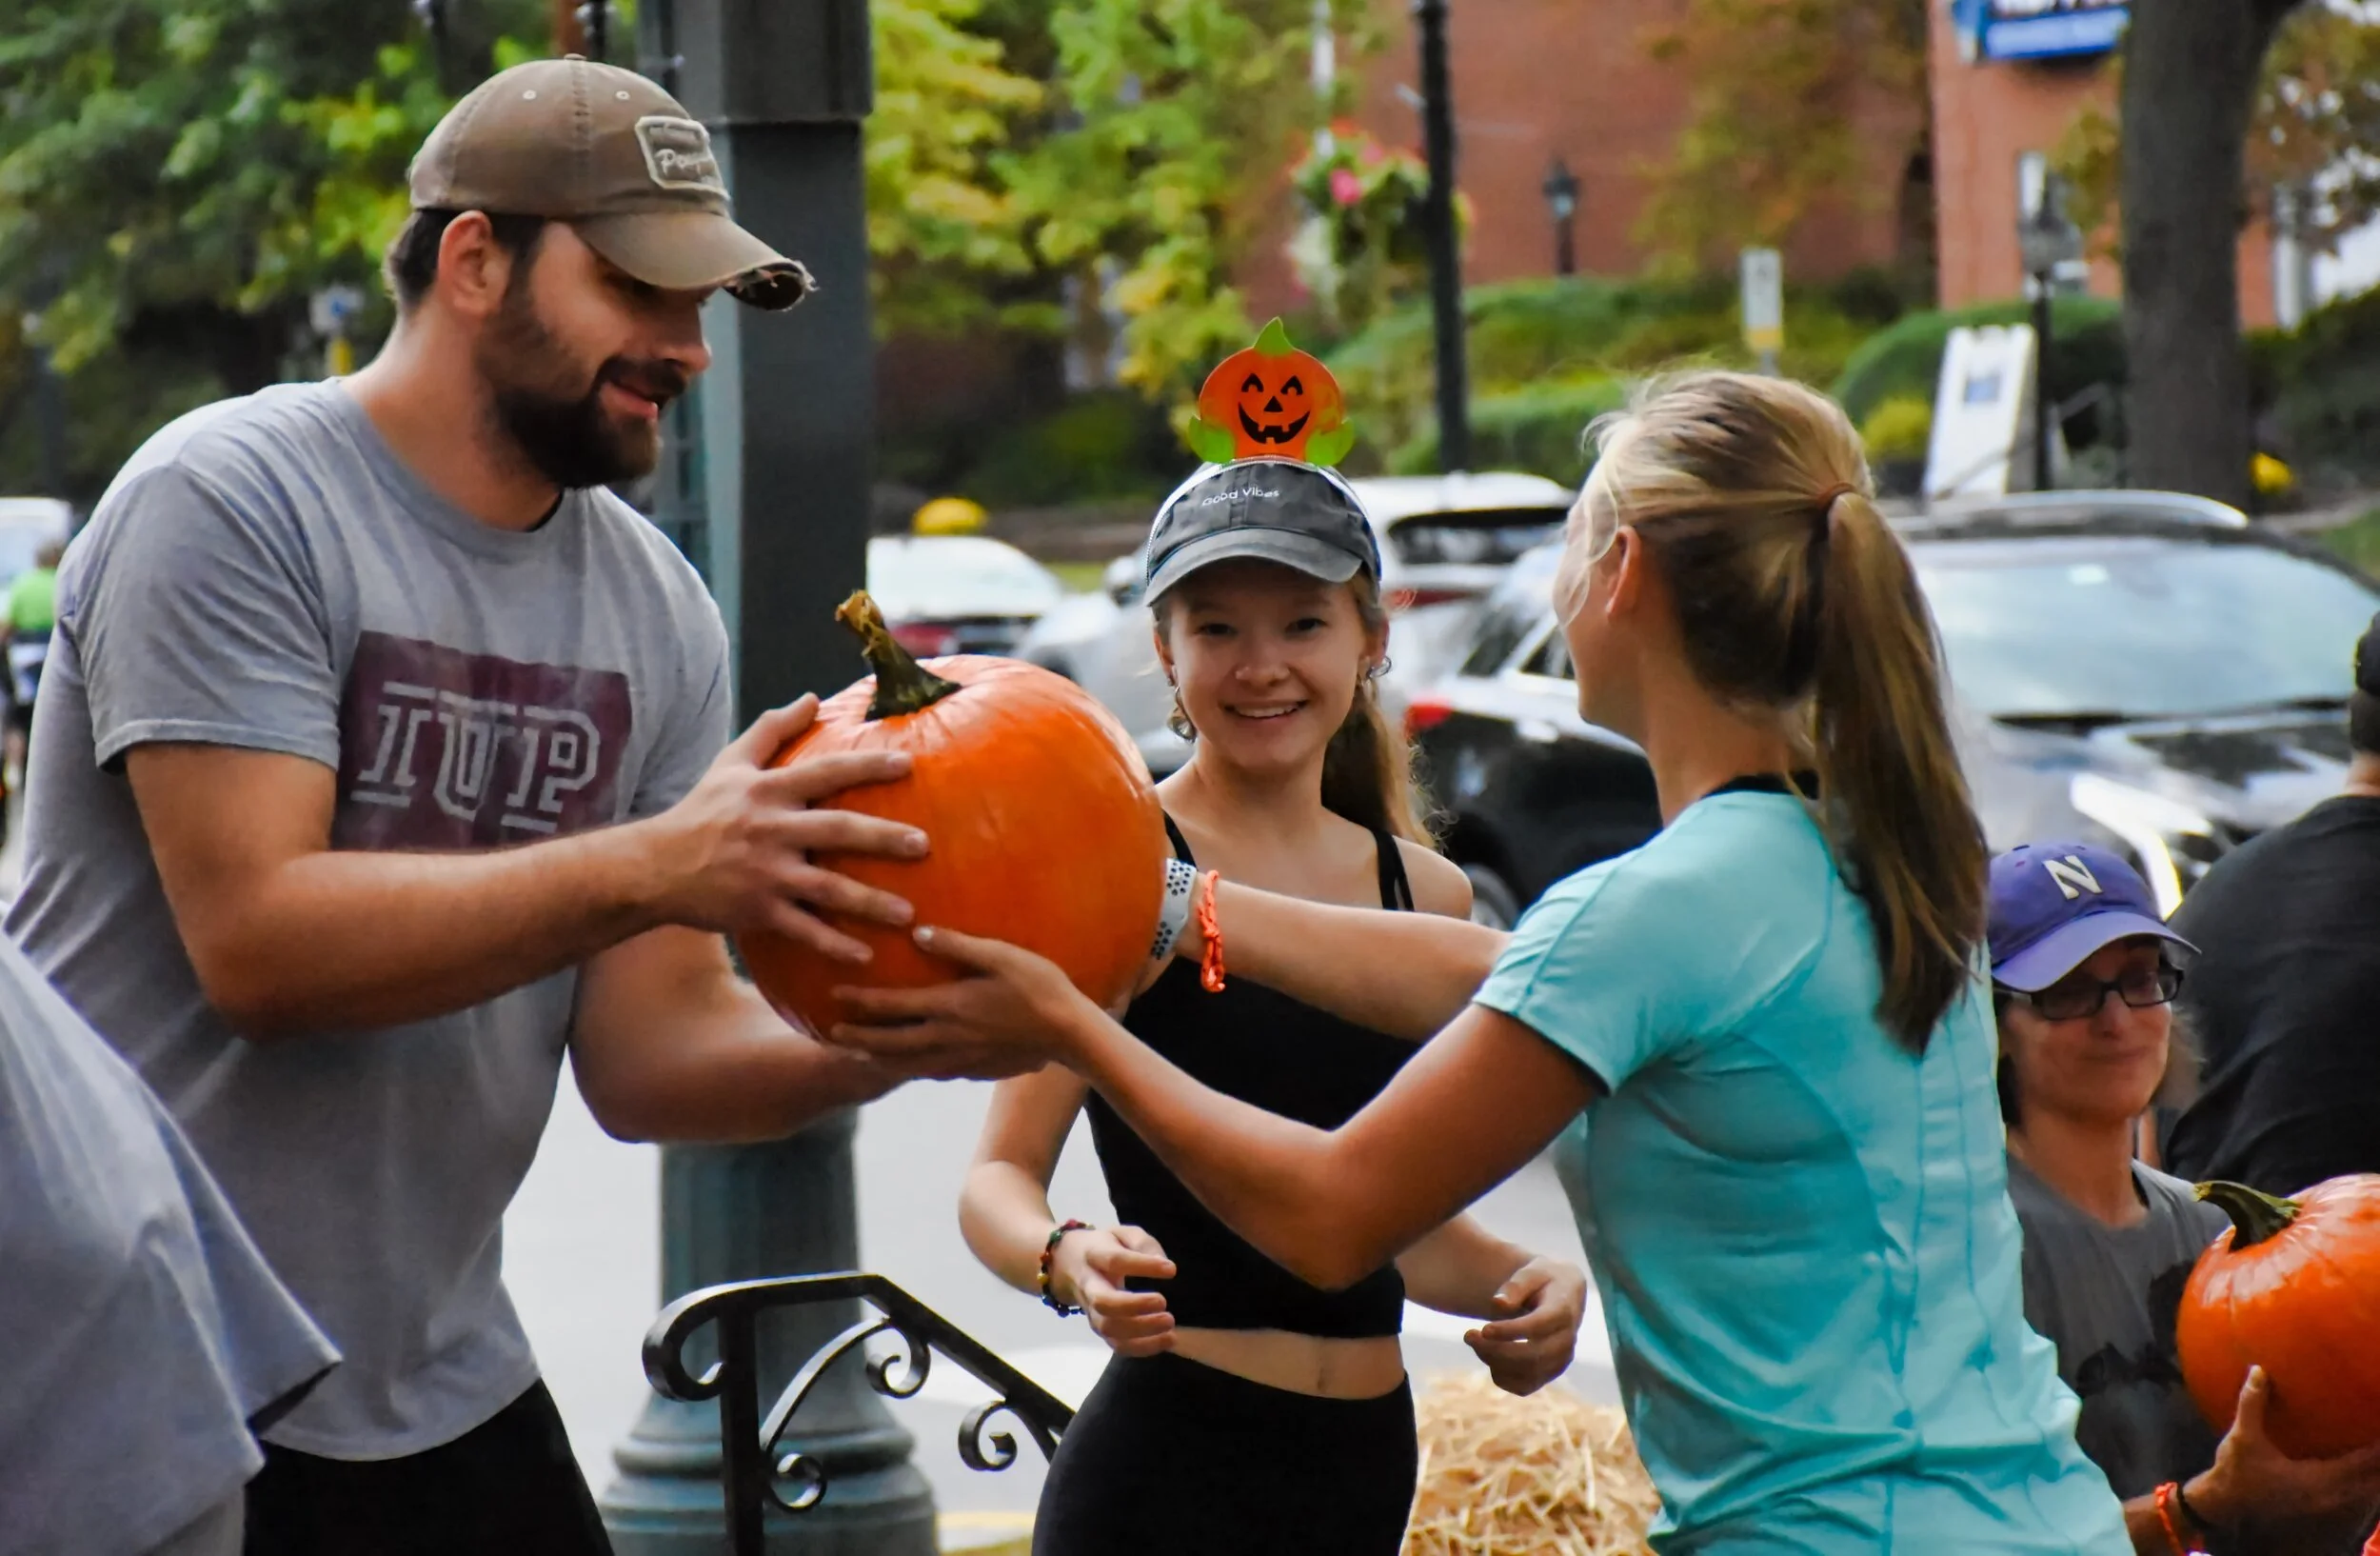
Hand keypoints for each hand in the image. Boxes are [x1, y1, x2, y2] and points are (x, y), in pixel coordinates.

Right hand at [647, 697, 926, 961]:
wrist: (655, 867)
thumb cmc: (702, 810)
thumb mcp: (731, 762)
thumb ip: (773, 728)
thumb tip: (812, 698)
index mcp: (768, 791)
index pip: (825, 773)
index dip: (866, 767)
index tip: (908, 766)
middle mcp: (771, 830)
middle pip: (836, 831)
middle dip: (882, 838)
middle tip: (923, 846)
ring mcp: (765, 874)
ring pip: (826, 889)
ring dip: (869, 903)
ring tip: (909, 915)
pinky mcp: (758, 911)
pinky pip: (803, 930)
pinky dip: (833, 945)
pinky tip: (866, 956)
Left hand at [825, 925, 1101, 1066]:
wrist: (1068, 1033)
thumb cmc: (1040, 986)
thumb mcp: (1002, 956)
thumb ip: (959, 945)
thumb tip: (917, 933)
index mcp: (950, 1007)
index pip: (893, 1006)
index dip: (861, 1001)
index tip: (835, 995)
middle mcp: (948, 1038)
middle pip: (890, 1043)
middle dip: (858, 1039)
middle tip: (832, 1034)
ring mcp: (960, 1059)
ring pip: (907, 1063)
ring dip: (878, 1058)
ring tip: (857, 1055)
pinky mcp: (974, 1070)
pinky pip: (931, 1072)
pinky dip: (909, 1070)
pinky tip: (906, 1066)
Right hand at [1050, 1225, 1177, 1357]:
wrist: (1063, 1265)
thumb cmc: (1102, 1247)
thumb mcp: (1121, 1234)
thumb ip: (1143, 1244)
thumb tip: (1165, 1266)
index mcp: (1094, 1255)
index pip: (1115, 1261)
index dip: (1142, 1266)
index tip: (1170, 1270)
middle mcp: (1088, 1285)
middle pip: (1103, 1301)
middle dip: (1135, 1306)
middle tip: (1163, 1302)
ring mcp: (1090, 1310)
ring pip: (1109, 1328)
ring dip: (1141, 1331)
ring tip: (1169, 1326)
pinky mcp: (1097, 1328)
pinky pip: (1115, 1344)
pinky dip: (1141, 1348)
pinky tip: (1164, 1340)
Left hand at [1464, 1256, 1586, 1397]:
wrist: (1563, 1295)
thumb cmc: (1542, 1280)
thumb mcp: (1531, 1272)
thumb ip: (1516, 1286)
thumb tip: (1498, 1304)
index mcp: (1563, 1310)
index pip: (1538, 1326)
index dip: (1510, 1331)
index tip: (1484, 1328)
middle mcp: (1567, 1339)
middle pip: (1532, 1355)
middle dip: (1495, 1349)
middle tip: (1467, 1334)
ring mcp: (1560, 1360)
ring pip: (1527, 1373)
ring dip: (1494, 1361)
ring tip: (1474, 1340)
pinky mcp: (1549, 1373)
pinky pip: (1523, 1387)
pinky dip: (1501, 1377)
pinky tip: (1488, 1356)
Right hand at [2185, 1367, 2379, 1534]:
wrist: (2224, 1503)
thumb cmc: (2235, 1471)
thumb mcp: (2242, 1436)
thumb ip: (2252, 1403)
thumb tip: (2259, 1371)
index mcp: (2315, 1478)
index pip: (2358, 1463)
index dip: (2376, 1449)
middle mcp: (2326, 1494)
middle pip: (2370, 1481)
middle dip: (2379, 1463)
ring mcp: (2324, 1503)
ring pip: (2364, 1492)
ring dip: (2374, 1475)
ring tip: (2379, 1453)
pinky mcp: (2319, 1505)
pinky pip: (2353, 1495)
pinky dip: (2363, 1484)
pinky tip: (2363, 1472)